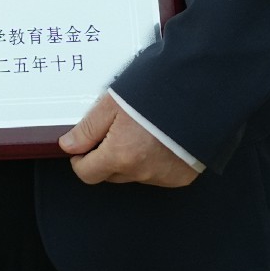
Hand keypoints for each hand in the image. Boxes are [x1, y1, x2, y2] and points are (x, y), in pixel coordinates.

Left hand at [58, 92, 198, 187]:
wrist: (201, 94)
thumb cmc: (156, 93)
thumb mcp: (113, 104)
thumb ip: (88, 129)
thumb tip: (68, 146)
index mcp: (120, 155)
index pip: (87, 174)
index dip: (80, 160)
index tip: (82, 148)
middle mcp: (141, 172)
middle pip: (110, 175)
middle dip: (106, 158)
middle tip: (115, 131)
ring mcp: (163, 177)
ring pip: (134, 175)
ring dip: (131, 160)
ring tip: (141, 131)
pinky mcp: (181, 177)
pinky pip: (157, 175)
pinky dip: (154, 162)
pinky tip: (159, 141)